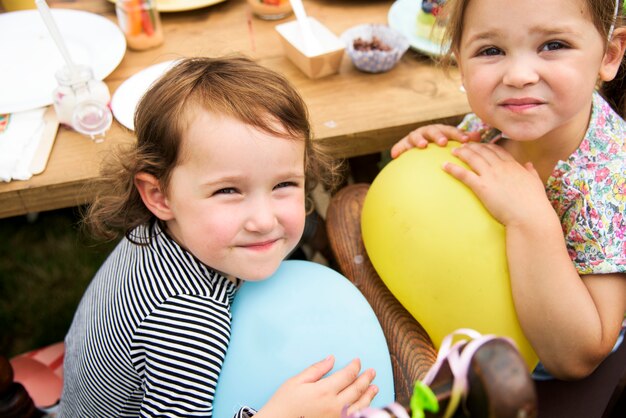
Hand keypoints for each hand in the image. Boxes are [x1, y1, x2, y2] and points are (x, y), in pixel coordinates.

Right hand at [254, 356, 377, 417]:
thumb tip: (331, 359)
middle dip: (366, 378)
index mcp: (324, 391)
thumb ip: (316, 369)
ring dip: (369, 395)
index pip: (347, 375)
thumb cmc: (284, 404)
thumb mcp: (296, 381)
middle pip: (357, 389)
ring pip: (360, 405)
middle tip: (372, 372)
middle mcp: (334, 406)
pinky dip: (363, 410)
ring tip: (374, 387)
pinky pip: (354, 417)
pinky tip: (365, 406)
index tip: (358, 361)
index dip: (355, 367)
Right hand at [390, 124, 479, 158]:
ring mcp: (415, 137)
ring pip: (416, 135)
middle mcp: (428, 131)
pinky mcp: (404, 145)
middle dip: (438, 135)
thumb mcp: (453, 143)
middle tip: (442, 142)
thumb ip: (464, 140)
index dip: (458, 135)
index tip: (466, 141)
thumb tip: (479, 136)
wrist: (423, 148)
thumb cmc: (442, 147)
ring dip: (419, 139)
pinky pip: (400, 146)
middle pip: (433, 130)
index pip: (451, 131)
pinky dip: (397, 149)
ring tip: (422, 145)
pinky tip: (394, 155)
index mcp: (442, 131)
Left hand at [444, 143, 552, 226]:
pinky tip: (444, 165)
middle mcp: (501, 167)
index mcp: (513, 166)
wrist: (530, 216)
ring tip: (453, 151)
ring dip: (461, 153)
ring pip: (472, 158)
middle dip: (472, 146)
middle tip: (462, 145)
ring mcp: (491, 176)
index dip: (486, 146)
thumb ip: (531, 171)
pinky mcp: (482, 187)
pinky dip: (453, 168)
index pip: (497, 150)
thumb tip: (529, 164)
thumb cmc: (534, 203)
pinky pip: (464, 174)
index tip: (479, 145)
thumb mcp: (535, 183)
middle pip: (483, 151)